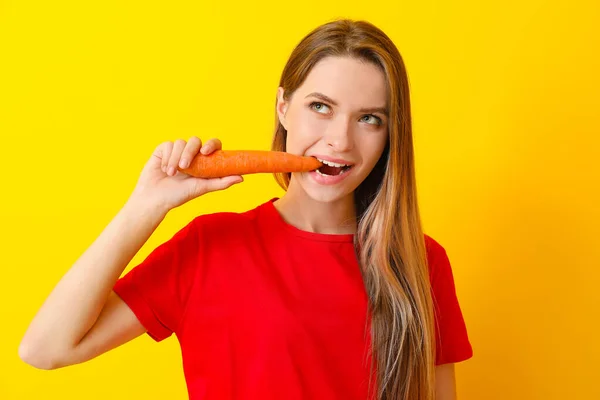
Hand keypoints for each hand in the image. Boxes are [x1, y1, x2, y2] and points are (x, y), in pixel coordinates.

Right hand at [128, 137, 242, 211]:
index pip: (212, 145)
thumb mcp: (202, 188)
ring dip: (176, 158)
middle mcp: (191, 154)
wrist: (155, 199)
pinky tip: (165, 169)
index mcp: (203, 161)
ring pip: (180, 142)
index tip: (206, 152)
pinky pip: (168, 145)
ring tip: (172, 173)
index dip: (211, 144)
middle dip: (190, 152)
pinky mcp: (163, 150)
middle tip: (186, 165)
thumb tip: (242, 177)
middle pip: (196, 141)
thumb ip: (221, 182)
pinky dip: (167, 158)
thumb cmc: (179, 195)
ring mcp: (177, 150)